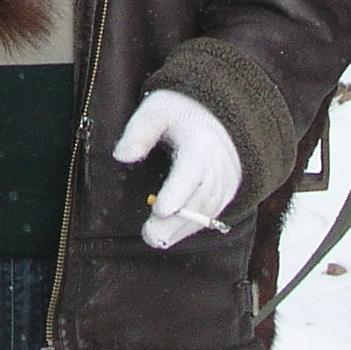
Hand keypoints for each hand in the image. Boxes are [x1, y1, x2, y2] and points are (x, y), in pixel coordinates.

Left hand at [113, 89, 241, 249]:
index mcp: (200, 143)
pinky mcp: (228, 190)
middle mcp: (218, 165)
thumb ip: (139, 131)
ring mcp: (226, 180)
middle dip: (175, 222)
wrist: (222, 115)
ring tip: (157, 240)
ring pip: (206, 211)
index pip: (190, 172)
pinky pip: (213, 213)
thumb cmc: (182, 110)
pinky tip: (173, 234)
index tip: (162, 210)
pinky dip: (193, 226)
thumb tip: (121, 156)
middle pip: (198, 199)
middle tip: (151, 237)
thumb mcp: (157, 109)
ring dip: (182, 228)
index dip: (177, 193)